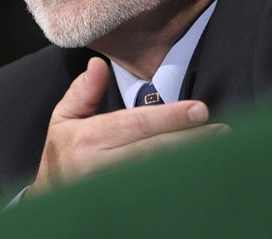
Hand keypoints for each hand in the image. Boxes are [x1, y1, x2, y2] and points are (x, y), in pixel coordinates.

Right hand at [29, 57, 227, 192]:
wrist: (50, 201)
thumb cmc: (63, 155)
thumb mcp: (63, 119)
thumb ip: (83, 92)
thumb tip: (98, 64)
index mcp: (88, 140)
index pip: (135, 125)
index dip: (170, 117)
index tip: (199, 110)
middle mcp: (101, 167)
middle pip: (154, 152)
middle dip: (190, 140)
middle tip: (221, 130)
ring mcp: (112, 191)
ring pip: (158, 174)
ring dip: (191, 162)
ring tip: (219, 149)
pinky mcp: (124, 206)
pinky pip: (156, 194)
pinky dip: (180, 182)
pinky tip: (200, 171)